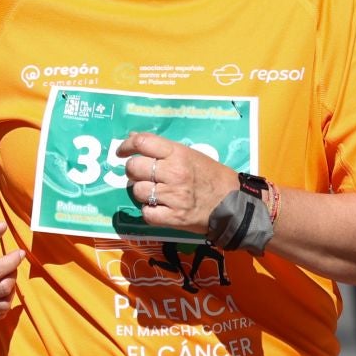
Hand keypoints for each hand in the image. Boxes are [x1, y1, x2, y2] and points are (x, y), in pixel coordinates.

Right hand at [0, 216, 23, 320]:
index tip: (20, 253)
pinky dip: (4, 303)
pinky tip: (1, 289)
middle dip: (12, 274)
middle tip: (11, 264)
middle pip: (1, 288)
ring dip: (10, 289)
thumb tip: (3, 227)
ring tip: (6, 276)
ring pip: (2, 304)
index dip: (12, 262)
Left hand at [117, 131, 240, 235]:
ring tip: (153, 191)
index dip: (126, 145)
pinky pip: (146, 213)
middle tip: (140, 174)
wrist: (234, 203)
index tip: (121, 151)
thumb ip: (164, 149)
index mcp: (178, 154)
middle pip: (134, 167)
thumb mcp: (191, 154)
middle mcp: (174, 173)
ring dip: (141, 191)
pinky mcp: (173, 217)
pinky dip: (149, 211)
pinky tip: (158, 207)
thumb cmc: (212, 176)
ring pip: (137, 190)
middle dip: (132, 170)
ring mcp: (172, 196)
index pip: (142, 142)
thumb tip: (134, 138)